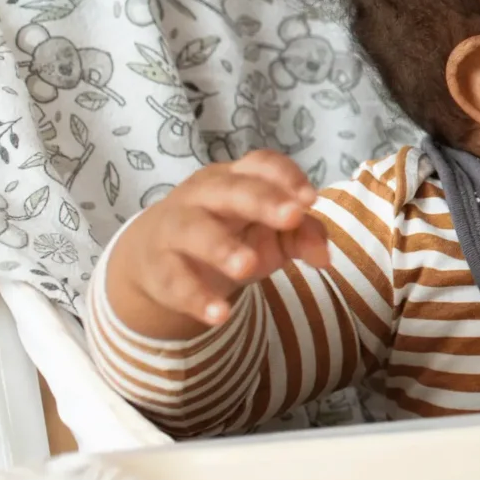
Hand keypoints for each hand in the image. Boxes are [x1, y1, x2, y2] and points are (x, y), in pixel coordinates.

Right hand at [102, 151, 328, 339]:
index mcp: (236, 178)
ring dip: (222, 248)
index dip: (286, 177)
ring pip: (195, 231)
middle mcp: (203, 196)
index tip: (310, 200)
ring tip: (248, 267)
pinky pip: (175, 280)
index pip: (261, 165)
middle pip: (231, 190)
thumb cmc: (228, 234)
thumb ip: (302, 235)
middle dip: (263, 201)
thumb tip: (324, 258)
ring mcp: (175, 228)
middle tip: (293, 217)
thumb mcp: (268, 232)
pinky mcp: (158, 267)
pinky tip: (220, 314)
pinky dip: (196, 297)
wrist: (155, 257)